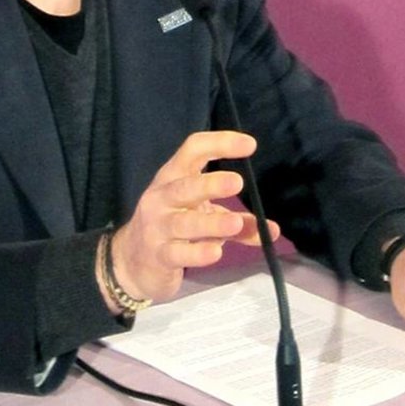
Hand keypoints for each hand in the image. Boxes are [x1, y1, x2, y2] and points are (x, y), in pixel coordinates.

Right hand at [107, 130, 279, 308]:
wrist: (131, 262)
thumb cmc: (173, 229)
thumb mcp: (203, 218)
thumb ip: (238, 223)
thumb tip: (272, 230)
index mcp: (173, 177)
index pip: (192, 150)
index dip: (219, 143)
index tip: (250, 145)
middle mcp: (162, 197)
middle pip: (184, 186)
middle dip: (210, 184)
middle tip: (237, 183)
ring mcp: (157, 227)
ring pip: (183, 222)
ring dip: (210, 223)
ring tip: (234, 222)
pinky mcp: (158, 255)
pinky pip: (178, 253)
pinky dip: (197, 253)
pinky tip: (215, 252)